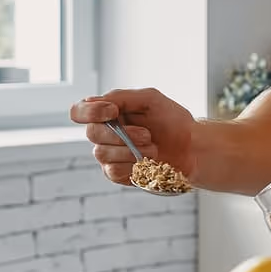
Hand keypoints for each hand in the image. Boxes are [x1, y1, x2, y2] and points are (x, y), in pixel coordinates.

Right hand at [70, 89, 196, 186]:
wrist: (191, 148)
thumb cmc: (172, 120)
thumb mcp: (150, 99)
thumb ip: (121, 97)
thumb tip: (94, 101)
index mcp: (108, 112)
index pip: (79, 112)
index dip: (90, 112)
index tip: (113, 111)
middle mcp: (103, 133)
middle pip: (92, 133)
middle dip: (122, 134)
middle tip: (148, 135)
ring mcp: (109, 155)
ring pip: (102, 154)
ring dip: (130, 151)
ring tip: (153, 149)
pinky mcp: (117, 174)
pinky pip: (112, 172)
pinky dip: (131, 166)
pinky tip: (147, 163)